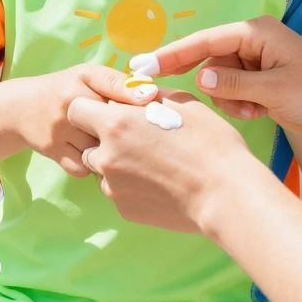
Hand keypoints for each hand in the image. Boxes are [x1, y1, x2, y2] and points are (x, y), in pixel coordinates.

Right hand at [9, 64, 157, 176]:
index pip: (122, 94)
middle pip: (113, 127)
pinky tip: (93, 157)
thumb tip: (151, 94)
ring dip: (110, 152)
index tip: (152, 113)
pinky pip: (84, 168)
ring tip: (114, 147)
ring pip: (100, 151)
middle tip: (135, 135)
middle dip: (127, 133)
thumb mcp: (88, 76)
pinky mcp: (53, 151)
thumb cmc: (65, 89)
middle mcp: (70, 104)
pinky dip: (91, 166)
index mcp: (84, 80)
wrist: (22, 108)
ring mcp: (60, 130)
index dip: (140, 106)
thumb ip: (118, 82)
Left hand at [67, 92, 254, 231]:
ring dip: (117, 163)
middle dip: (104, 138)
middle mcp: (105, 155)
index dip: (92, 108)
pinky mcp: (124, 209)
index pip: (76, 109)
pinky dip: (131, 185)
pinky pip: (118, 191)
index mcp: (115, 123)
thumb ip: (147, 96)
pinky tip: (160, 183)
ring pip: (101, 169)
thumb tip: (135, 92)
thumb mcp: (181, 102)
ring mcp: (112, 186)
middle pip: (87, 141)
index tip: (113, 110)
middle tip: (138, 139)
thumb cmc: (209, 143)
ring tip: (153, 162)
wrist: (225, 194)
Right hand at [148, 16, 301, 140]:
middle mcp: (253, 42)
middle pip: (210, 63)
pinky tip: (260, 113)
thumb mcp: (274, 90)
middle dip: (214, 87)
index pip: (203, 41)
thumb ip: (233, 84)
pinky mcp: (263, 82)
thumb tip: (199, 81)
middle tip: (231, 104)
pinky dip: (240, 105)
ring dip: (230, 100)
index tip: (142, 67)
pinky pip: (234, 91)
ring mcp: (258, 63)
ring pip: (220, 81)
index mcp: (254, 32)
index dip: (171, 54)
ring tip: (254, 110)